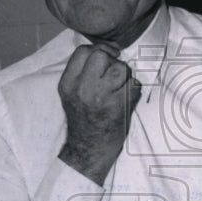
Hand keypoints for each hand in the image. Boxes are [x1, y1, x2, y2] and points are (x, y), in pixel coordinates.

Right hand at [57, 42, 141, 184]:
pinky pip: (134, 84)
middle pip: (102, 55)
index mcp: (67, 83)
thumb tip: (107, 51)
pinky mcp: (118, 106)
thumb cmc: (84, 120)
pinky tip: (127, 100)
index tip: (107, 58)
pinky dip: (134, 90)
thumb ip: (82, 73)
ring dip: (126, 76)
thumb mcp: (72, 93)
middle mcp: (81, 88)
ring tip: (120, 90)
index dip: (99, 50)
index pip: (83, 51)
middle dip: (113, 61)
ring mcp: (100, 97)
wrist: (88, 150)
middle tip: (114, 77)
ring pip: (121, 68)